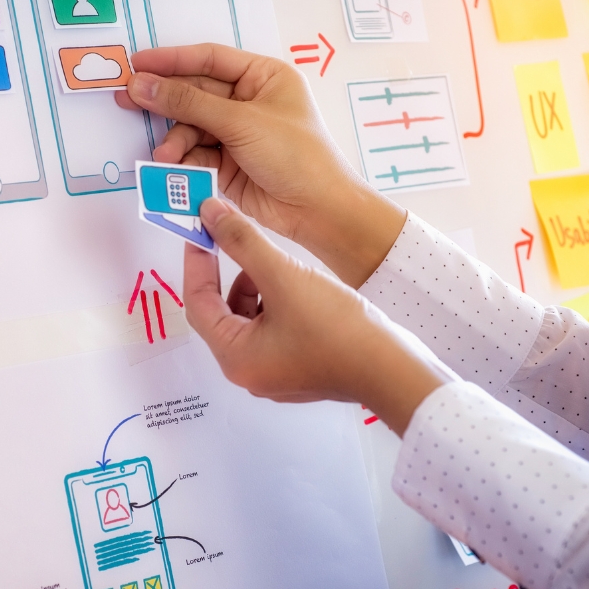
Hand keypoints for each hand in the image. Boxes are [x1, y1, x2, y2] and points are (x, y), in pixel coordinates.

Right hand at [117, 44, 405, 287]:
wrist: (319, 211)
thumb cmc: (296, 156)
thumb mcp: (241, 122)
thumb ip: (188, 103)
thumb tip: (142, 84)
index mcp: (263, 76)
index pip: (209, 60)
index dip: (172, 60)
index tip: (138, 63)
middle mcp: (250, 100)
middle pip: (195, 93)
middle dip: (165, 101)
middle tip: (128, 100)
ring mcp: (238, 133)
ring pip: (191, 127)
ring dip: (175, 139)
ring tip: (165, 154)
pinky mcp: (229, 163)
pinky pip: (195, 153)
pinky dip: (183, 159)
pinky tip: (174, 166)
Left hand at [185, 198, 451, 433]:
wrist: (392, 369)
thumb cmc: (337, 329)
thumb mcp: (284, 275)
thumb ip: (243, 242)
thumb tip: (210, 214)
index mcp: (235, 357)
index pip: (197, 303)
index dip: (196, 263)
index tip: (201, 232)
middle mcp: (248, 372)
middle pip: (220, 313)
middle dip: (226, 274)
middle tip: (233, 239)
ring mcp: (274, 374)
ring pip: (248, 320)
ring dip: (254, 287)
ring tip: (274, 261)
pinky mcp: (298, 369)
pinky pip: (271, 331)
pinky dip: (275, 303)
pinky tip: (296, 284)